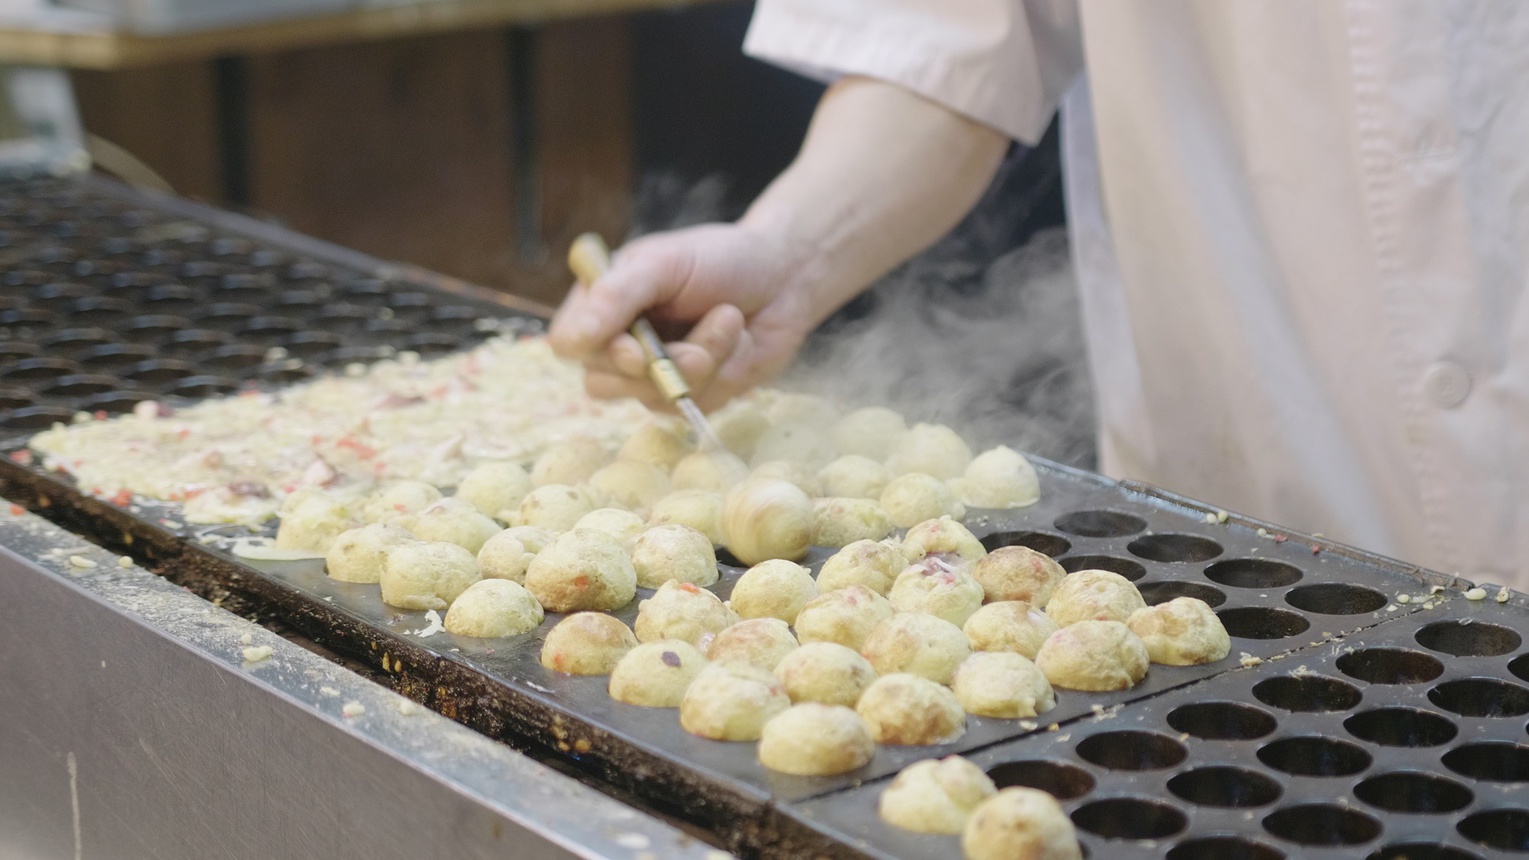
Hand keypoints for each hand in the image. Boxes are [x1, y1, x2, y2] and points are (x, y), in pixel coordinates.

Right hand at [548, 222, 819, 411]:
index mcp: (601, 302)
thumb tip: (566, 342)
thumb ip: (614, 298)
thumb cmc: (721, 260)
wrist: (785, 279)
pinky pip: (692, 406)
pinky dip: (724, 372)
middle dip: (662, 361)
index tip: (635, 349)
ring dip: (703, 359)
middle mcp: (619, 342)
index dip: (599, 353)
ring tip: (731, 318)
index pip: (569, 344)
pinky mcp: (690, 396)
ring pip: (654, 398)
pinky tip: (739, 341)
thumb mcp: (663, 265)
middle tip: (709, 325)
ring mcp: (653, 375)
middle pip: (603, 383)